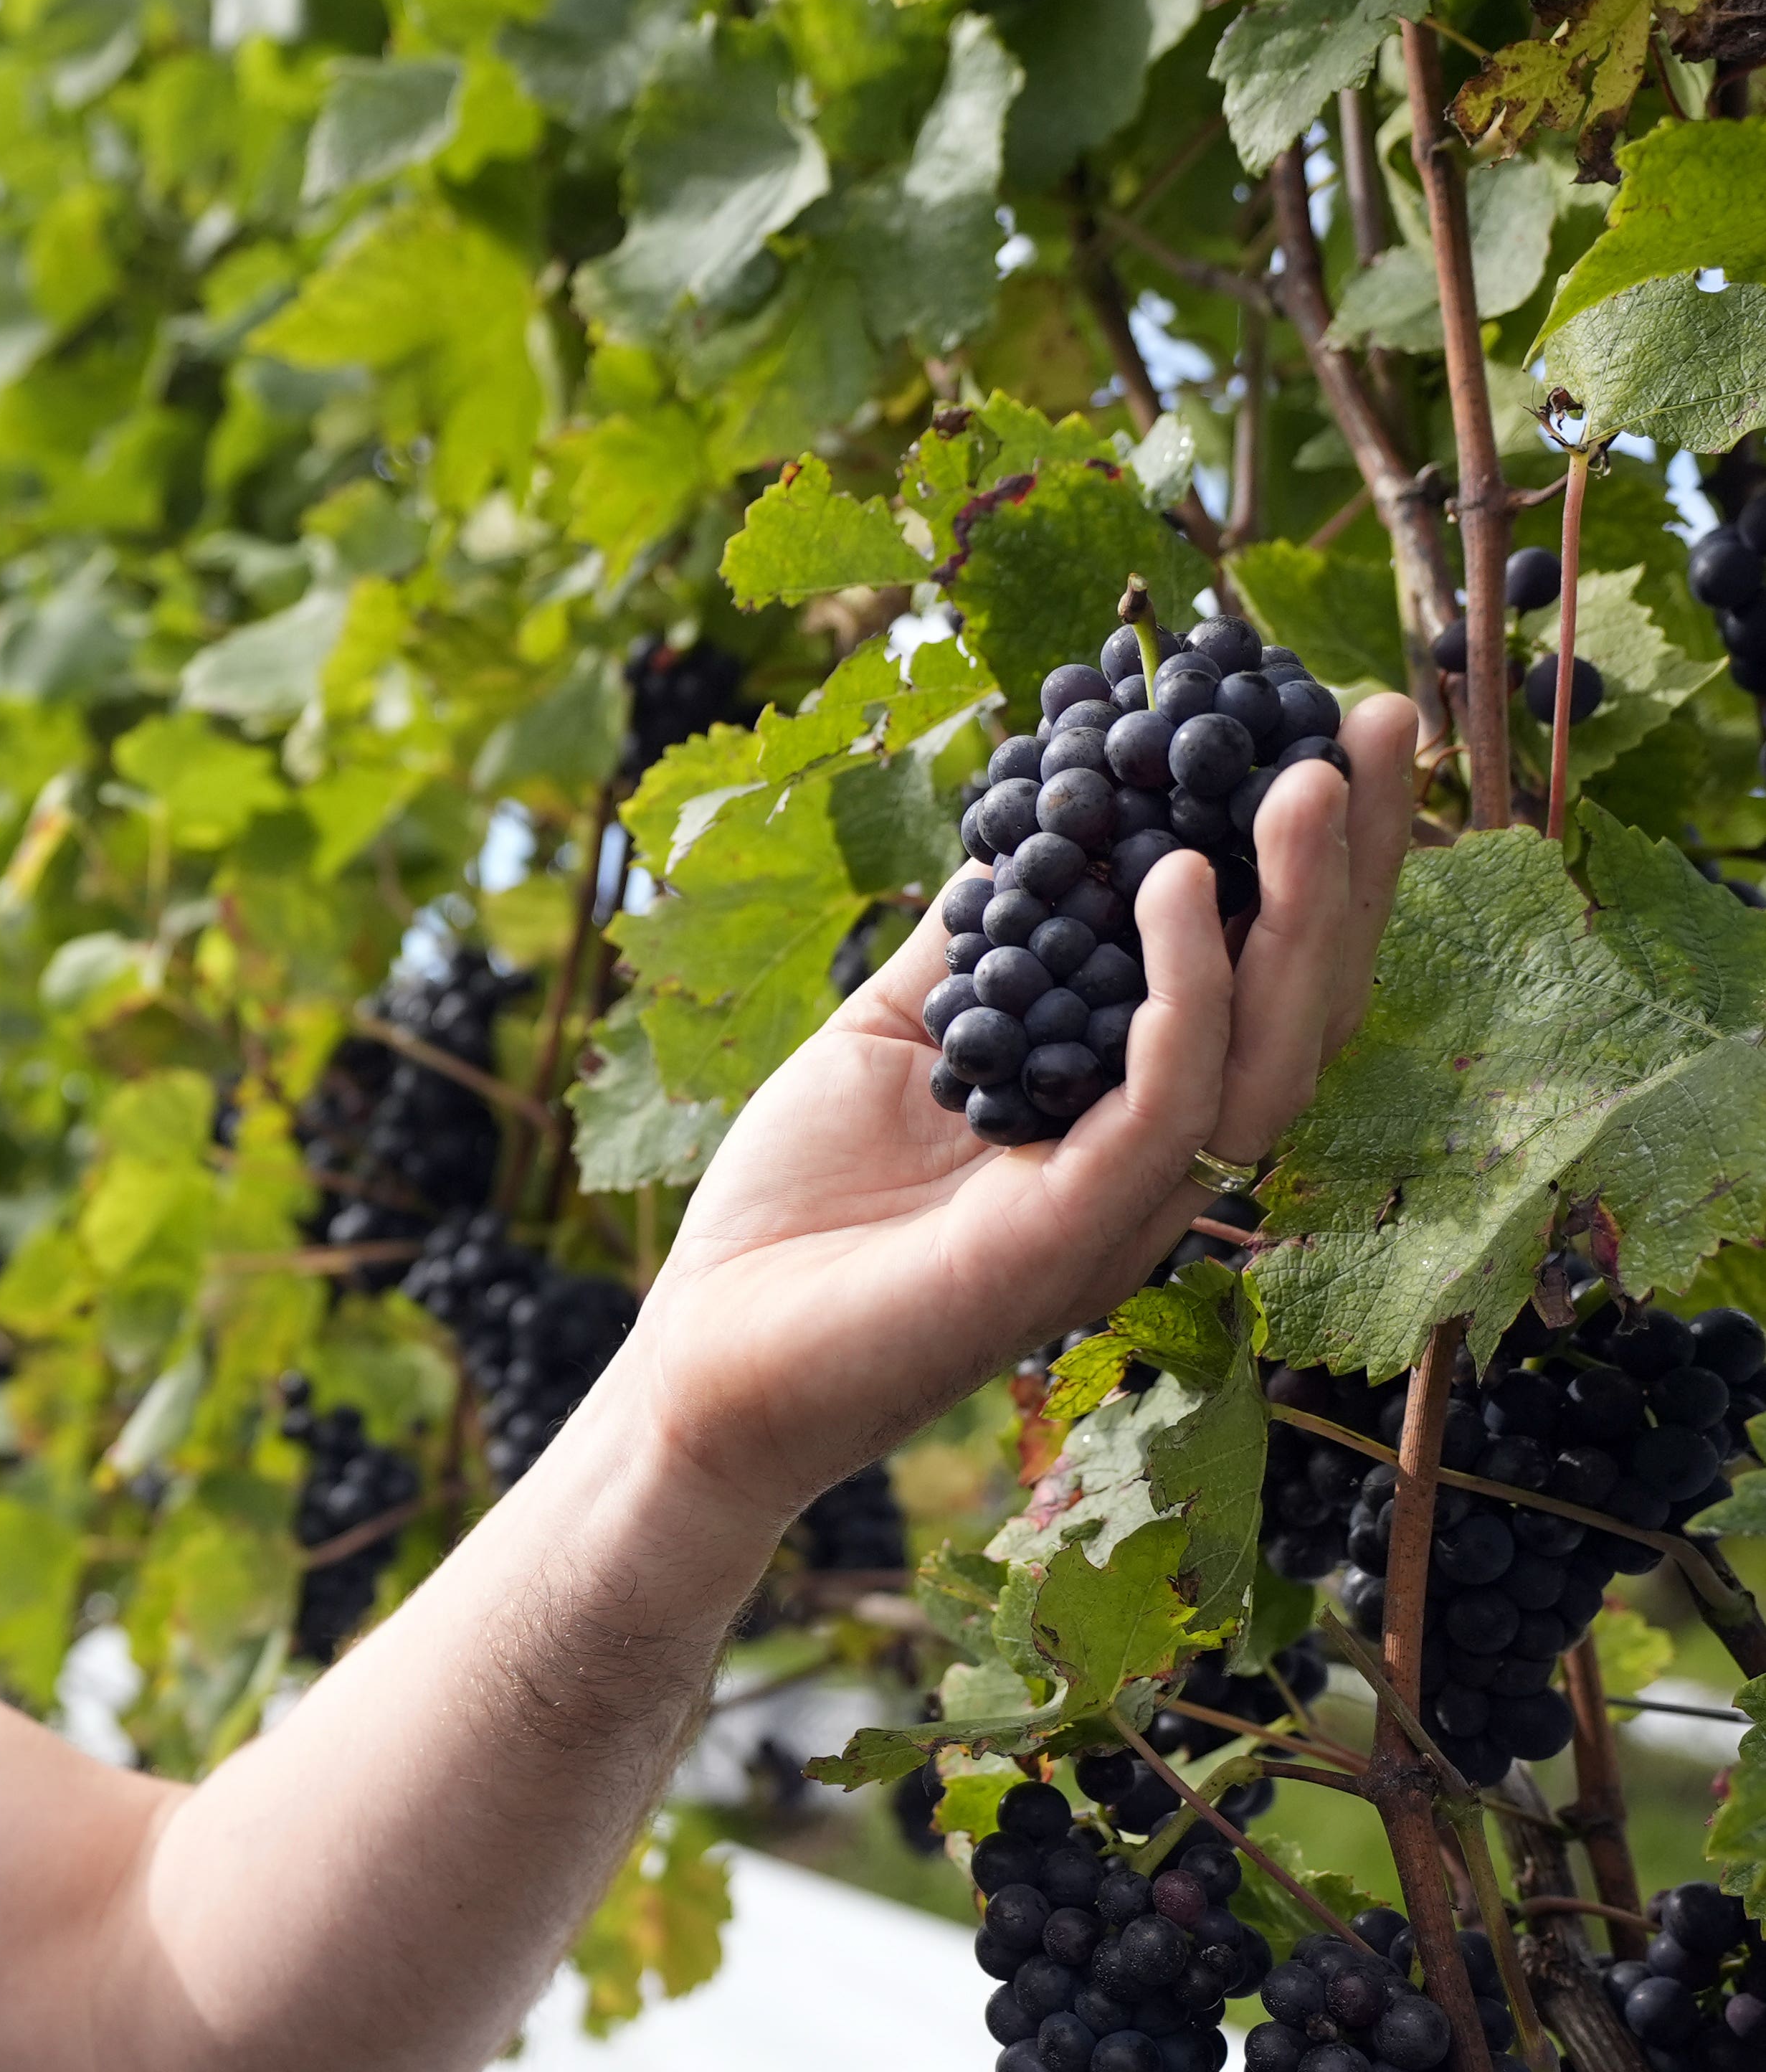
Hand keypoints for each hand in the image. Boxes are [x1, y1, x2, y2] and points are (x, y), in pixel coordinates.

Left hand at [613, 688, 1417, 1522]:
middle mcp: (1152, 1163)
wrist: (703, 1352)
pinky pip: (1164, 1110)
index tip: (1323, 726)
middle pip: (1300, 1007)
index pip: (1259, 976)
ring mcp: (1119, 1209)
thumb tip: (1029, 815)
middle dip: (1346, 862)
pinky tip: (1173, 889)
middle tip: (1367, 720)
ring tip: (1292, 781)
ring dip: (1296, 912)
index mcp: (1127, 1112)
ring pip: (1265, 1057)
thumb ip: (978, 945)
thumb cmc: (797, 1207)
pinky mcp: (1067, 1243)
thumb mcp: (898, 1038)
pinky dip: (1183, 996)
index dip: (1308, 860)